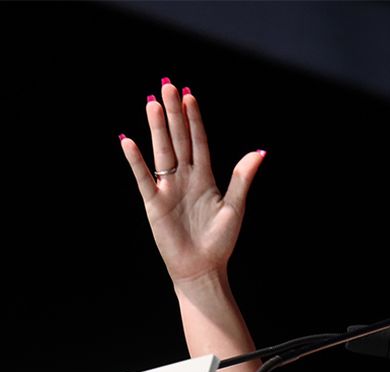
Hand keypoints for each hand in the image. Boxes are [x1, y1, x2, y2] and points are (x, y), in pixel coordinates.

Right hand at [118, 80, 265, 285]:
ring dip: (157, 128)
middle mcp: (185, 178)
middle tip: (167, 84)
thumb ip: (242, 177)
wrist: (203, 269)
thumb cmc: (221, 241)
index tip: (189, 94)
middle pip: (178, 138)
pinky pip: (143, 177)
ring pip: (162, 151)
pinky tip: (129, 141)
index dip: (194, 118)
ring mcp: (168, 188)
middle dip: (173, 113)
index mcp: (205, 177)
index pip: (198, 140)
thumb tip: (259, 153)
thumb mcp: (235, 207)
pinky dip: (136, 160)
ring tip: (151, 102)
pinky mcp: (154, 203)